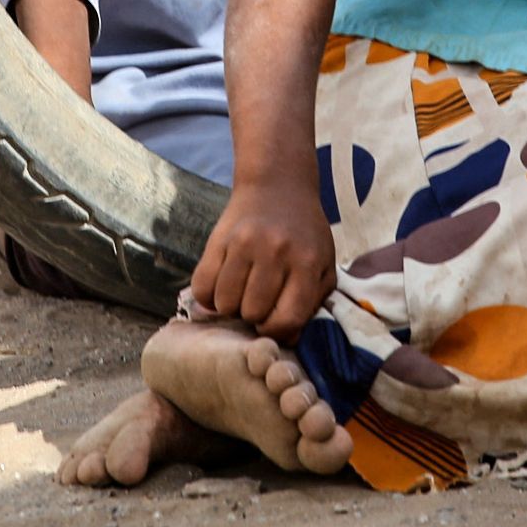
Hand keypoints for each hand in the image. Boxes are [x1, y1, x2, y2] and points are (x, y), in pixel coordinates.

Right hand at [191, 182, 334, 342]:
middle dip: (254, 317)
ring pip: (225, 304)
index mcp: (307, 263)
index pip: (286, 319)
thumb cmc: (304, 233)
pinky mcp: (218, 239)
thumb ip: (313, 304)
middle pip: (253, 313)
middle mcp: (275, 253)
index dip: (278, 333)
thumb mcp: (324, 265)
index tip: (274, 324)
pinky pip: (202, 286)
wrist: (277, 185)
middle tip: (258, 304)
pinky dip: (208, 297)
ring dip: (231, 308)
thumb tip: (288, 341)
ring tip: (240, 295)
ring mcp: (243, 245)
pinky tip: (222, 288)